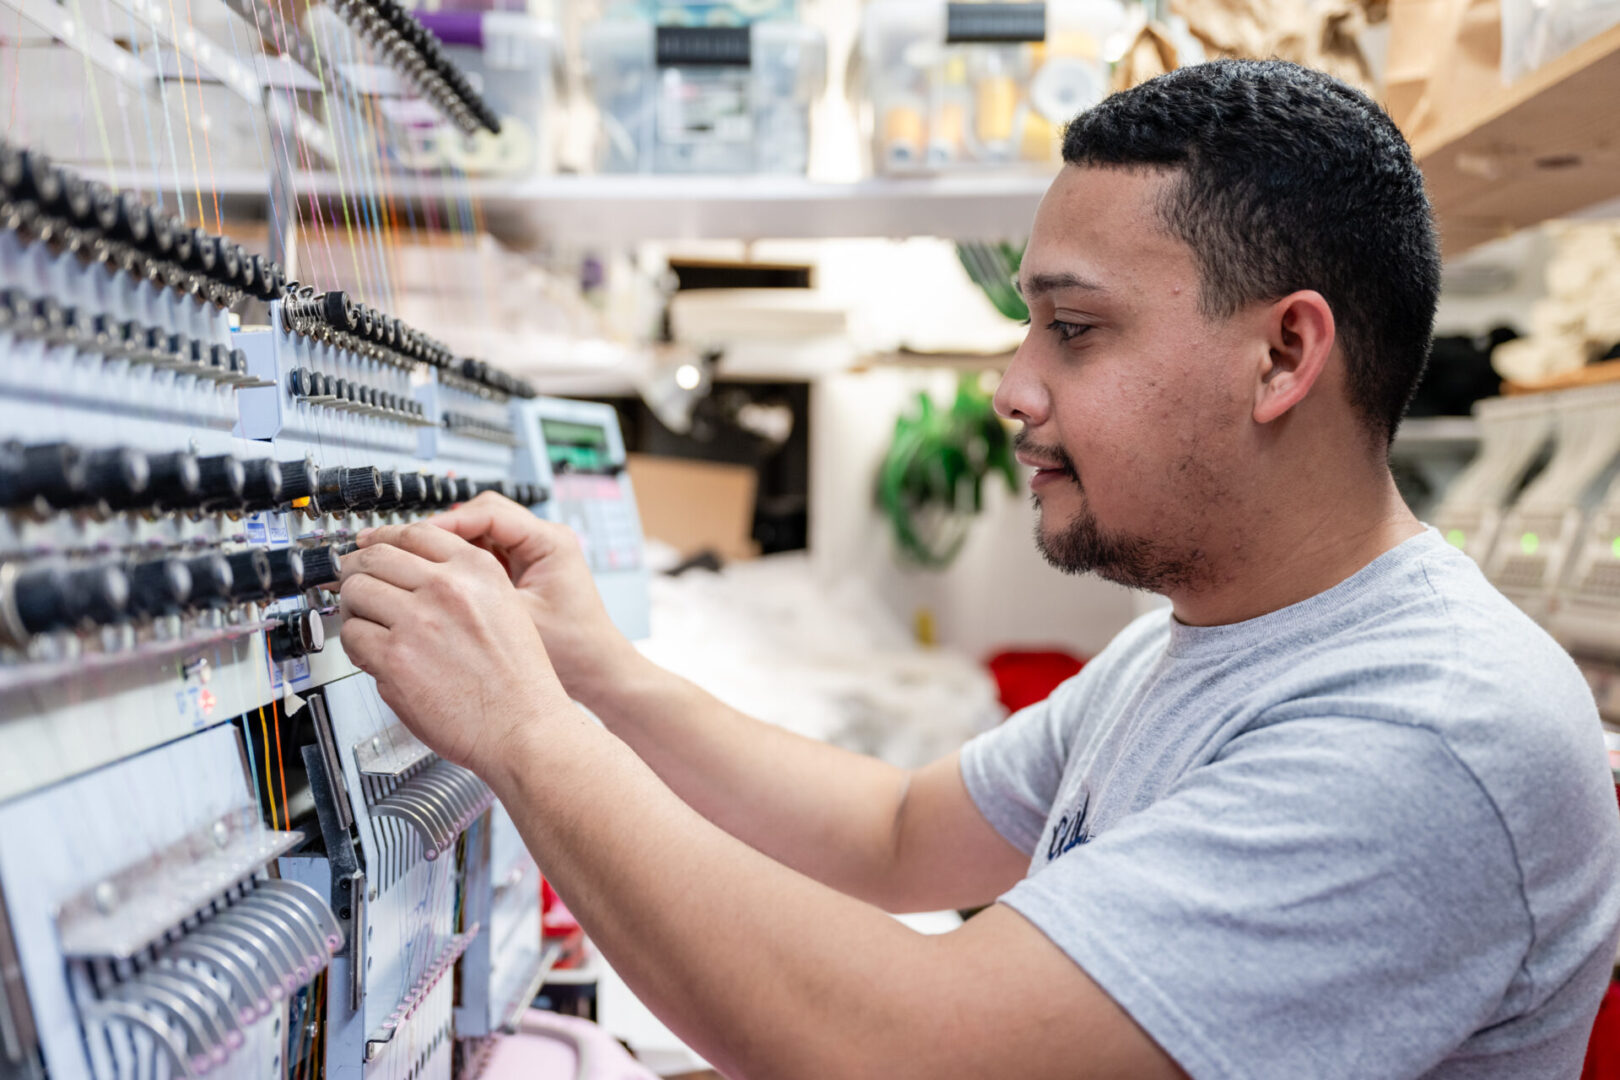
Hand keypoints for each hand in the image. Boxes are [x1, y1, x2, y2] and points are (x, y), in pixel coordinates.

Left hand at [337, 522, 572, 775]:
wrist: (524, 726)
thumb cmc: (519, 680)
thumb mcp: (506, 607)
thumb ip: (464, 584)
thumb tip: (412, 575)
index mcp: (477, 570)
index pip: (413, 533)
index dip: (383, 538)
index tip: (372, 545)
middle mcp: (447, 588)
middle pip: (374, 556)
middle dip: (357, 570)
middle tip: (354, 583)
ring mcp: (418, 621)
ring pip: (356, 593)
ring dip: (354, 608)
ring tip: (366, 623)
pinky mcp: (395, 658)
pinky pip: (352, 636)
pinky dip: (356, 645)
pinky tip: (373, 654)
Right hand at [426, 492, 643, 707]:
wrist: (596, 671)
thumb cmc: (573, 650)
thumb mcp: (519, 619)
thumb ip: (477, 595)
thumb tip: (427, 578)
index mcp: (551, 541)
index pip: (489, 513)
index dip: (446, 524)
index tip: (412, 539)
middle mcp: (544, 539)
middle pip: (482, 515)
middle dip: (443, 530)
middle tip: (406, 547)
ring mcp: (533, 553)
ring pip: (480, 532)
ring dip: (449, 546)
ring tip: (415, 564)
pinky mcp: (523, 570)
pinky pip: (485, 553)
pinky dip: (460, 563)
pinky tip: (436, 582)